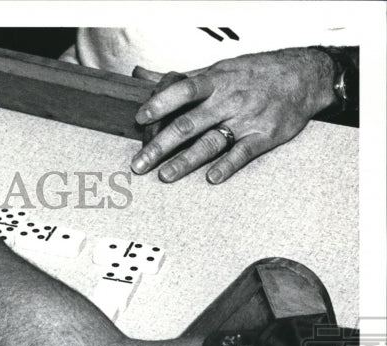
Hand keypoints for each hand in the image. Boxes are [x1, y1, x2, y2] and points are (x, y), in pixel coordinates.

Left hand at [131, 47, 337, 183]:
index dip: (161, 103)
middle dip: (161, 145)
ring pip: (211, 141)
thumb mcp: (218, 69)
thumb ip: (178, 78)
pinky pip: (243, 152)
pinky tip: (212, 177)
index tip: (141, 118)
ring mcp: (246, 118)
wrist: (305, 75)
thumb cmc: (253, 74)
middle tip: (139, 164)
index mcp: (216, 80)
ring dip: (186, 160)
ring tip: (165, 176)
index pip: (184, 90)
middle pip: (189, 123)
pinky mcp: (264, 135)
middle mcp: (229, 99)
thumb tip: (140, 75)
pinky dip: (228, 165)